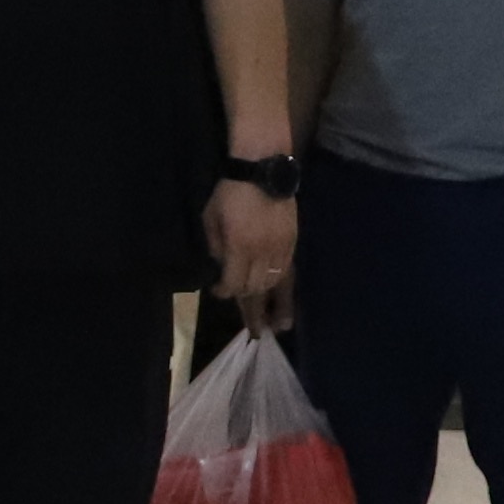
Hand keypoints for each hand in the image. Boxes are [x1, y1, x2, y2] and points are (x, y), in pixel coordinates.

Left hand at [208, 178, 299, 326]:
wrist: (263, 171)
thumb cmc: (230, 192)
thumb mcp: (211, 218)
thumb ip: (216, 246)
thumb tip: (221, 267)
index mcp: (239, 247)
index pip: (233, 283)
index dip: (225, 293)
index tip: (217, 293)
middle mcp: (262, 253)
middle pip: (257, 289)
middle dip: (253, 311)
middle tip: (255, 332)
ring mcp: (281, 248)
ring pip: (276, 284)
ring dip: (274, 305)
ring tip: (277, 325)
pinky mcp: (292, 243)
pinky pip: (289, 272)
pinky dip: (284, 287)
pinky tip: (285, 299)